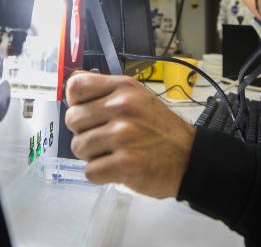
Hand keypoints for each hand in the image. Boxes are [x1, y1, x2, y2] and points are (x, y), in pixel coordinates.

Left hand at [64, 72, 195, 198]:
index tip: (89, 113)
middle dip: (84, 132)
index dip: (76, 102)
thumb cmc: (159, 127)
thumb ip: (106, 92)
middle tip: (105, 137)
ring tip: (114, 152)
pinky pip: (89, 171)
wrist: (189, 157)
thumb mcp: (137, 96)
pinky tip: (118, 167)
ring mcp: (123, 135)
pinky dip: (100, 173)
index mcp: (124, 87)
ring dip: (92, 154)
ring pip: (78, 147)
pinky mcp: (124, 164)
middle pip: (72, 119)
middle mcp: (122, 107)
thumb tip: (71, 88)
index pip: (75, 86)